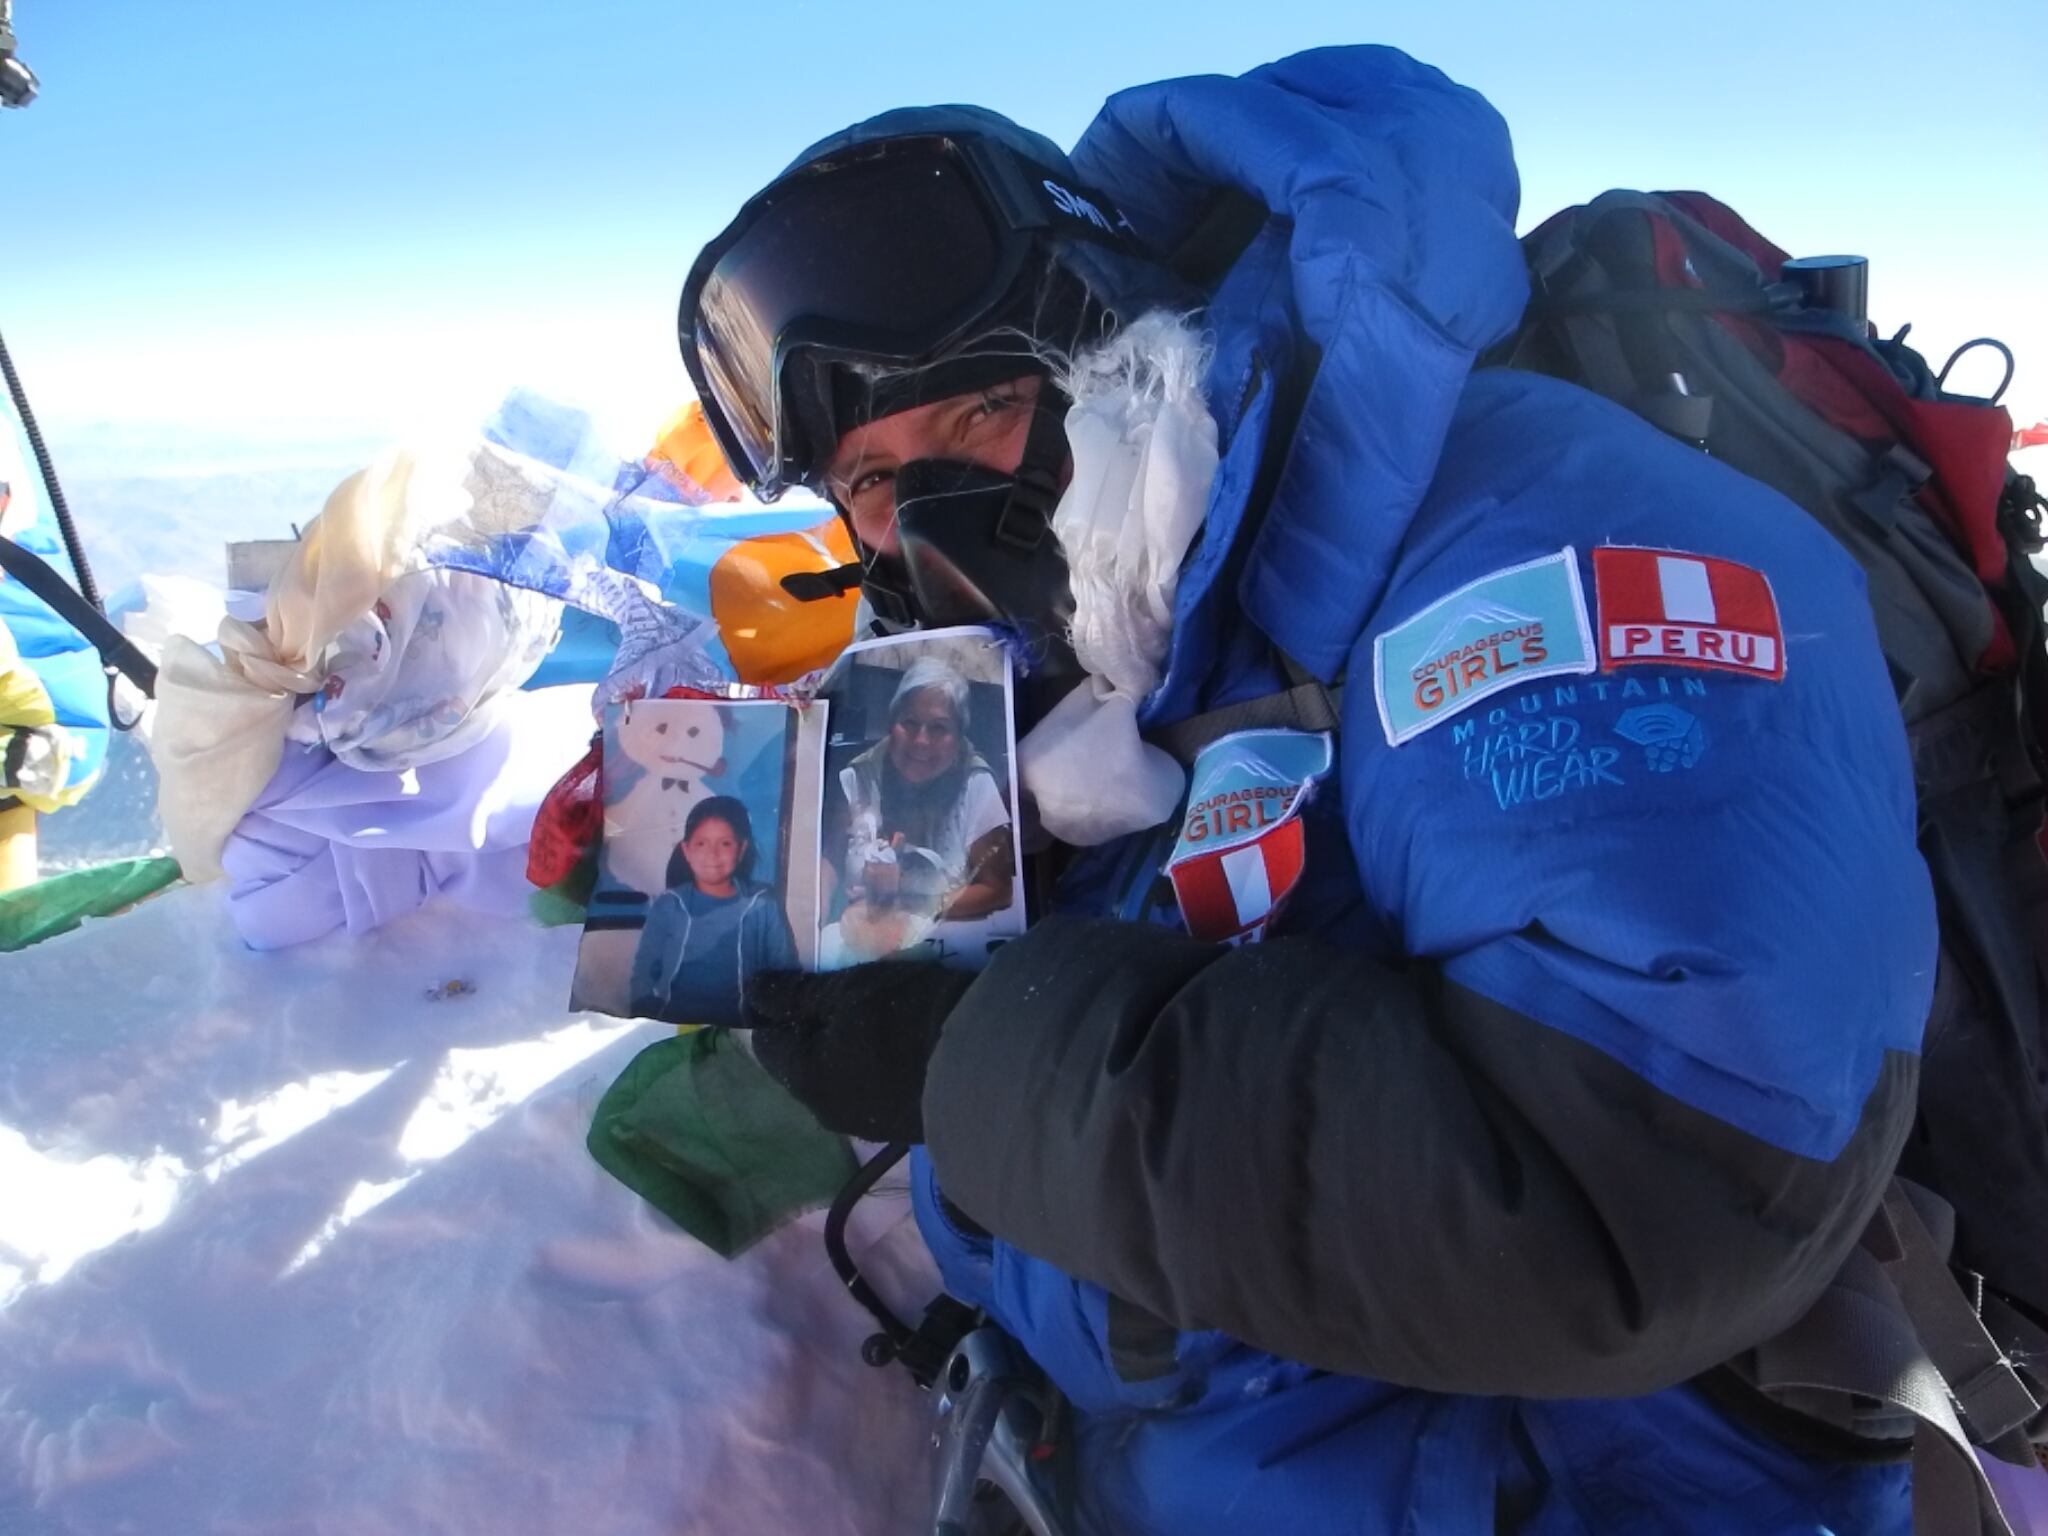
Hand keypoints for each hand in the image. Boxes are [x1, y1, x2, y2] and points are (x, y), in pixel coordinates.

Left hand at [743, 963, 973, 1142]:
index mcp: (803, 1077)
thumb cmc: (907, 1015)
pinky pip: (872, 1092)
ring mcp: (866, 1124)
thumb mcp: (848, 989)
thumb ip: (795, 994)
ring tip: (878, 1018)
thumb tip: (750, 991)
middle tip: (847, 996)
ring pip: (839, 1079)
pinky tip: (902, 1047)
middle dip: (816, 1032)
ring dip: (848, 1052)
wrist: (988, 1063)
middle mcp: (826, 1110)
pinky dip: (877, 1069)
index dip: (779, 1009)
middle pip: (804, 1064)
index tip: (807, 984)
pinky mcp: (901, 1127)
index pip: (767, 1041)